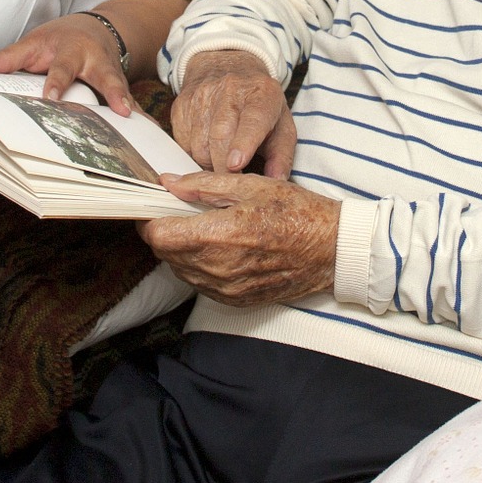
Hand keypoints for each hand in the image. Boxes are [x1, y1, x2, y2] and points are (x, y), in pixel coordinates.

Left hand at [0, 13, 131, 113]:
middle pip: (105, 76)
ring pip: (123, 90)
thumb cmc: (59, 38)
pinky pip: (131, 102)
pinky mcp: (121, 87)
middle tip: (120, 110)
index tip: (51, 97)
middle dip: (114, 92)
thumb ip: (8, 58)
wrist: (94, 28)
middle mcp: (96, 61)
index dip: (57, 82)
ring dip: (132, 107)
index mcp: (71, 50)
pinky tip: (150, 133)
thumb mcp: (33, 42)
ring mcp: (112, 73)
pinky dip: (141, 117)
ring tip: (140, 126)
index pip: (62, 67)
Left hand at [139, 173, 339, 305]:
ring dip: (180, 250)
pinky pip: (200, 285)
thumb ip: (205, 184)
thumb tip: (169, 182)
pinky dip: (198, 266)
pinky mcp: (235, 300)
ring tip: (199, 228)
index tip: (154, 207)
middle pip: (165, 255)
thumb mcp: (251, 185)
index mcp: (221, 235)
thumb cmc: (297, 212)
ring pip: (180, 271)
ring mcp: (227, 289)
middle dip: (164, 233)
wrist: (332, 250)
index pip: (160, 237)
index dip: (149, 220)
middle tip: (177, 212)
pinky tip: (216, 248)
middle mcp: (219, 268)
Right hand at [171, 50, 295, 174]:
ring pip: (199, 145)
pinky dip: (194, 154)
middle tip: (232, 182)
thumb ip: (282, 155)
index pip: (252, 120)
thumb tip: (276, 180)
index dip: (243, 143)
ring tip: (221, 161)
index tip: (236, 164)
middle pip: (220, 137)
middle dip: (223, 168)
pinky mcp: (181, 104)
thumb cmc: (259, 104)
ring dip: (209, 163)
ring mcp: (202, 95)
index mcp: (261, 94)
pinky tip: (207, 148)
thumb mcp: (281, 124)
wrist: (228, 66)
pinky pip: (183, 143)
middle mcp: (230, 89)